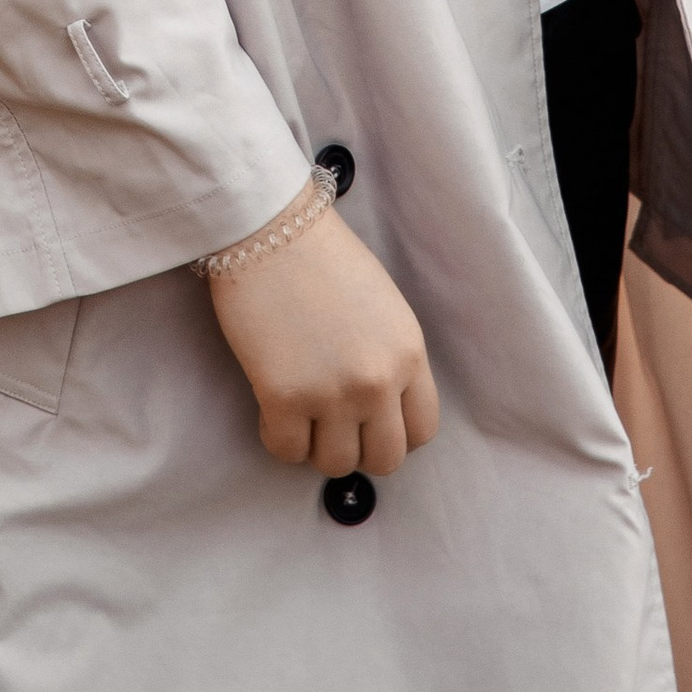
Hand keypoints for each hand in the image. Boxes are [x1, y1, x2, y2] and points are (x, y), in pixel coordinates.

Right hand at [208, 202, 439, 476]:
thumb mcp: (383, 307)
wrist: (269, 227)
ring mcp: (332, 393)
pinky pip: (287, 451)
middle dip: (358, 448)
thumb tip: (380, 410)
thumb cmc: (322, 256)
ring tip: (301, 414)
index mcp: (409, 353)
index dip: (394, 433)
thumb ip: (390, 358)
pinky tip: (272, 407)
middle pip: (384, 459)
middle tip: (333, 424)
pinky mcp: (283, 397)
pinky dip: (278, 437)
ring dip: (316, 446)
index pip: (422, 431)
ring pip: (335, 464)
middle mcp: (378, 381)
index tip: (370, 422)